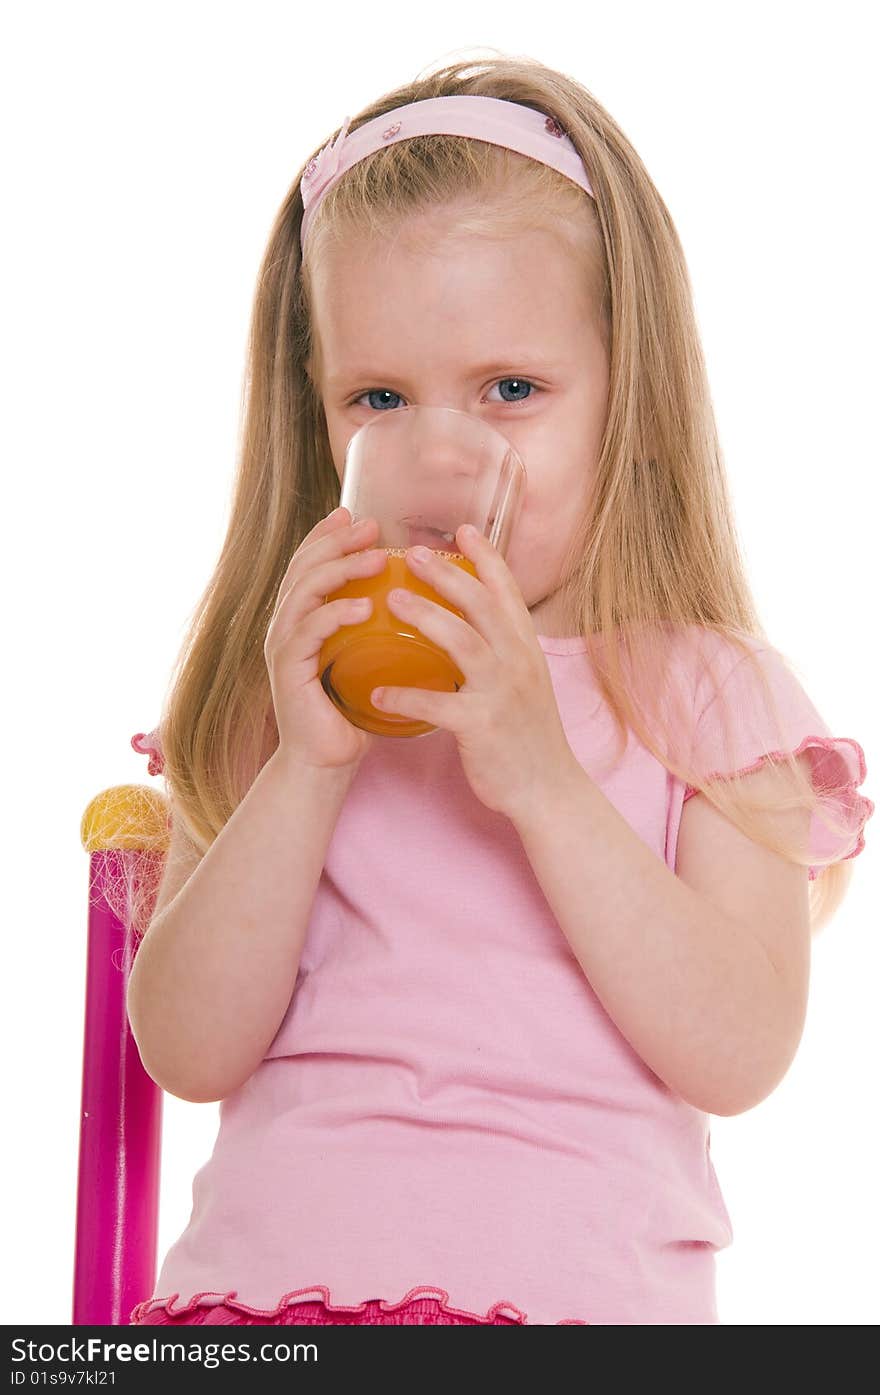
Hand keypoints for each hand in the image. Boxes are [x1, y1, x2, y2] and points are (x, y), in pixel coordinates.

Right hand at [264, 506, 387, 771]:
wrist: (327, 761)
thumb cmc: (353, 710)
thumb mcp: (368, 658)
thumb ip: (378, 627)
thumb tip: (421, 597)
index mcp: (302, 618)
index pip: (309, 564)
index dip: (328, 535)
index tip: (356, 514)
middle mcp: (286, 625)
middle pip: (304, 567)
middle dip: (337, 540)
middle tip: (371, 526)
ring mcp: (283, 646)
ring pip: (304, 591)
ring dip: (341, 569)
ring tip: (376, 558)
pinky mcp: (288, 671)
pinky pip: (308, 632)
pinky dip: (335, 614)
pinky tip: (363, 606)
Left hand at [370, 523, 577, 820]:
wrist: (548, 789)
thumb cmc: (528, 735)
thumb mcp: (525, 682)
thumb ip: (502, 651)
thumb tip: (470, 625)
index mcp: (526, 648)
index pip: (507, 592)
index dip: (486, 557)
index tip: (463, 530)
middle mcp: (518, 662)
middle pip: (482, 605)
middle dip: (447, 574)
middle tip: (413, 553)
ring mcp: (502, 693)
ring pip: (463, 642)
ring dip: (425, 617)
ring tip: (392, 601)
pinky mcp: (482, 726)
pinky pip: (437, 704)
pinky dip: (405, 697)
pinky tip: (376, 694)